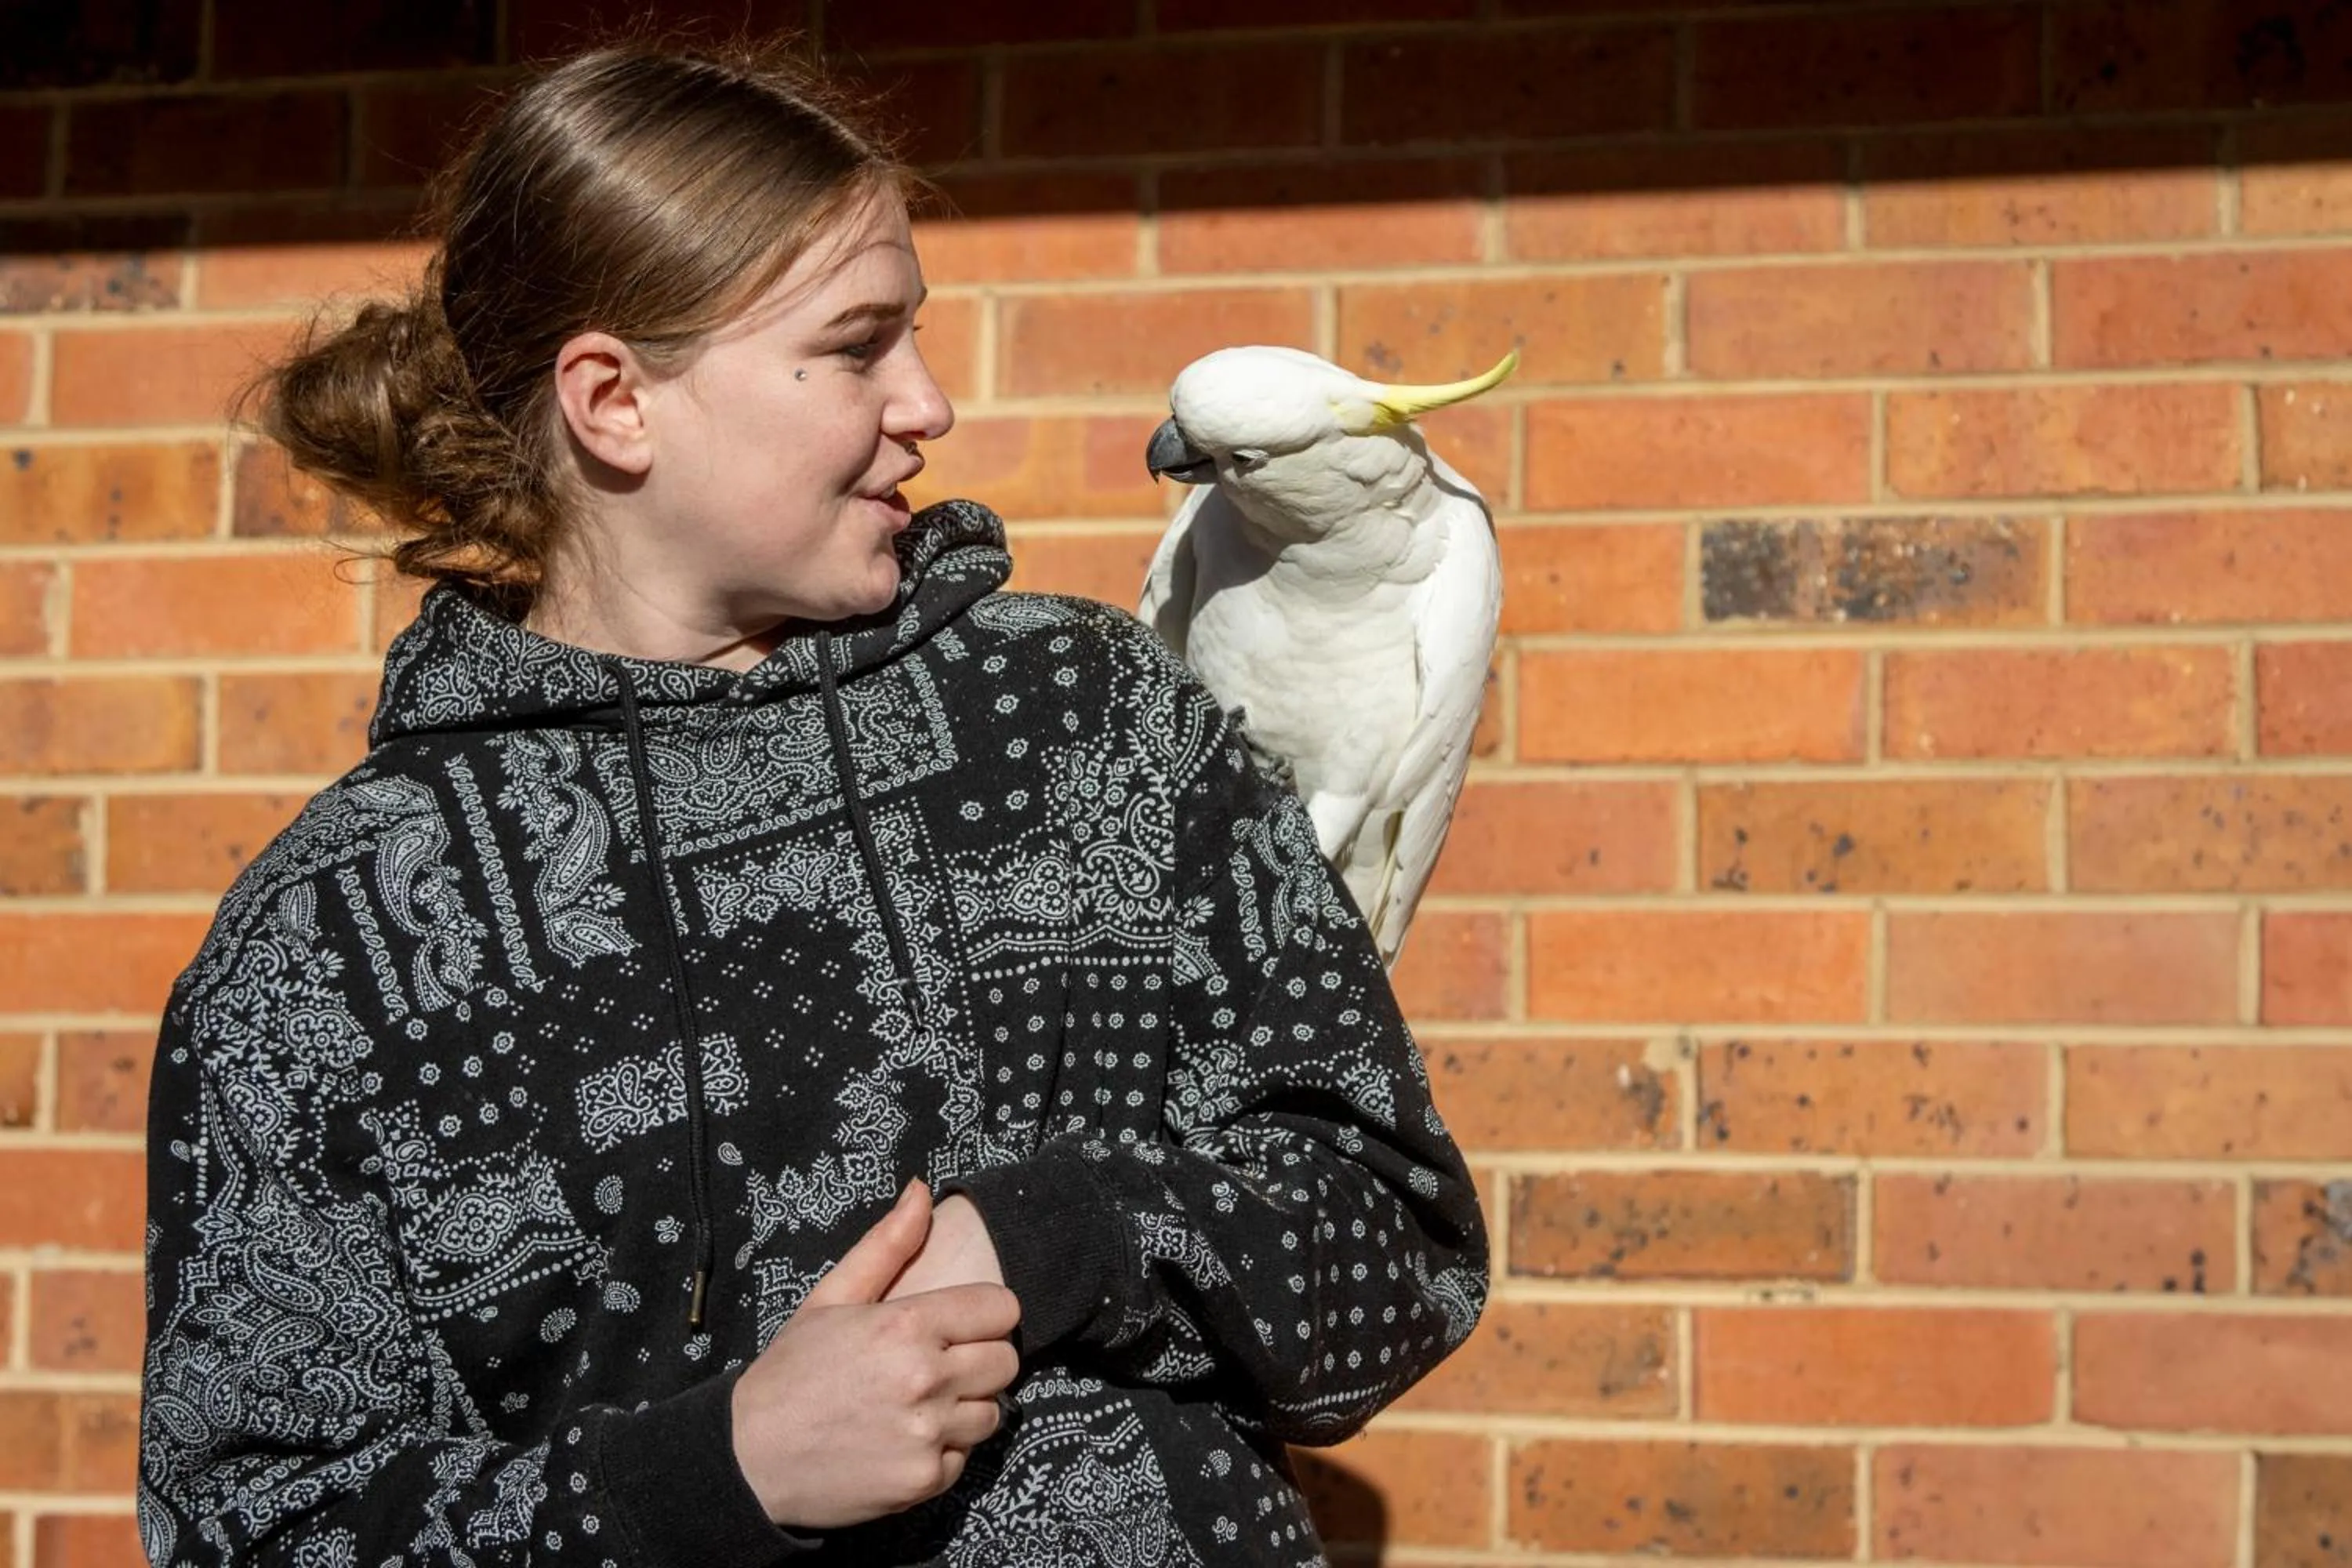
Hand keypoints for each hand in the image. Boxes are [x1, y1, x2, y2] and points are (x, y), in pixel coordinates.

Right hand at [731, 1180, 1021, 1530]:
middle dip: (979, 1360)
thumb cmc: (791, 1373)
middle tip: (937, 1366)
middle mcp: (925, 1379)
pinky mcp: (924, 1481)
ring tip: (917, 1405)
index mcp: (906, 1326)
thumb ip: (887, 1245)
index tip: (959, 1326)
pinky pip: (963, 1457)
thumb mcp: (831, 1299)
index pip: (1001, 1309)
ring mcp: (927, 1434)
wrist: (749, 1459)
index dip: (983, 1315)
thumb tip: (922, 1190)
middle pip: (1005, 1361)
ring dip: (964, 1408)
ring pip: (991, 1412)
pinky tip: (902, 1441)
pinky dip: (941, 1451)